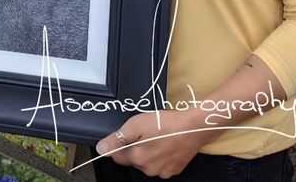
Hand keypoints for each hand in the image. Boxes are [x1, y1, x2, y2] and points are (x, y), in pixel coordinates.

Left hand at [96, 109, 218, 178]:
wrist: (194, 127)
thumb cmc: (165, 124)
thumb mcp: (135, 125)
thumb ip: (117, 139)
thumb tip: (101, 149)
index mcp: (137, 158)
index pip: (117, 156)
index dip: (118, 143)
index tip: (127, 134)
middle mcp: (149, 169)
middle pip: (132, 159)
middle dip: (134, 147)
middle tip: (144, 132)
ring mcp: (163, 171)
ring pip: (147, 162)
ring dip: (147, 151)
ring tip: (157, 136)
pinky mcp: (175, 169)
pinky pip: (161, 164)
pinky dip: (160, 155)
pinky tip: (166, 143)